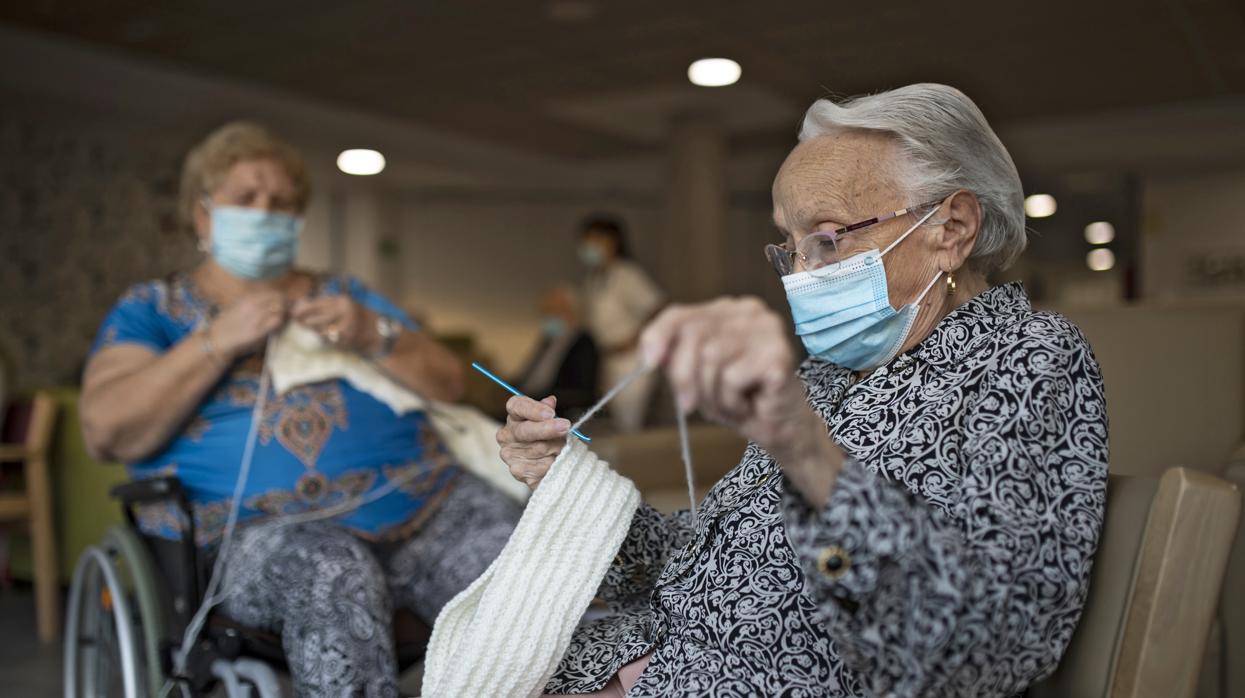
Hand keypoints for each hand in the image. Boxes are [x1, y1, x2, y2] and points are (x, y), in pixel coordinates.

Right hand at [210, 290, 287, 357]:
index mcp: (248, 298)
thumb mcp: (239, 306)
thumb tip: (272, 300)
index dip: (283, 299)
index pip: (274, 293)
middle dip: (288, 305)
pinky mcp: (259, 330)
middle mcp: (253, 305)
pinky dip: (281, 323)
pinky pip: (277, 322)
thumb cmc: (228, 324)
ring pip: (280, 309)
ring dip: (286, 314)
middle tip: (290, 313)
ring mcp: (256, 317)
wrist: (218, 340)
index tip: (286, 305)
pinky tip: (278, 327)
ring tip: (285, 320)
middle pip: (280, 299)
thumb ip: (255, 302)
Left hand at [290, 295, 374, 351]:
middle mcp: (344, 313)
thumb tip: (301, 307)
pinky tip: (325, 336)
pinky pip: (328, 341)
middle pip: (315, 319)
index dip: (302, 309)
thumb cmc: (357, 314)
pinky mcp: (347, 341)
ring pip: (320, 332)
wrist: (378, 330)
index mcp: (342, 301)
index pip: (315, 305)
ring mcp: (346, 328)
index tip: (293, 312)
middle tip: (298, 322)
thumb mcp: (344, 303)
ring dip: (314, 331)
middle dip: (304, 322)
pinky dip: (324, 339)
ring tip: (313, 328)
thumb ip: (326, 304)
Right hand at [496, 395, 571, 489]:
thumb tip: (550, 401)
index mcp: (514, 416)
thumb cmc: (548, 438)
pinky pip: (541, 466)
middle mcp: (507, 434)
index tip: (551, 413)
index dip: (533, 409)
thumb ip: (549, 410)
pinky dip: (553, 464)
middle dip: (548, 429)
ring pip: (539, 449)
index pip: (516, 406)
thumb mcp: (551, 421)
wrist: (546, 465)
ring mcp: (509, 454)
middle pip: (526, 430)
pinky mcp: (517, 471)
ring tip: (563, 449)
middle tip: (565, 427)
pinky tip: (555, 462)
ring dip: (556, 449)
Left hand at [640, 297, 842, 495]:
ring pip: (711, 357)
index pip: (679, 314)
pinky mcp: (778, 354)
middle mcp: (750, 311)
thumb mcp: (698, 376)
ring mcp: (767, 329)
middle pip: (692, 334)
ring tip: (730, 404)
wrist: (782, 429)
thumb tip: (650, 355)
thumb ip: (676, 359)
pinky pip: (731, 378)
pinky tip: (749, 405)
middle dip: (684, 376)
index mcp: (728, 310)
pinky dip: (732, 402)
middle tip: (689, 405)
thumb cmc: (740, 399)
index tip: (647, 362)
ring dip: (712, 394)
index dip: (657, 336)